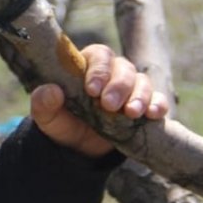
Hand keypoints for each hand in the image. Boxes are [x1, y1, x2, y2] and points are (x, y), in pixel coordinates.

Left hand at [29, 44, 169, 157]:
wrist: (79, 146)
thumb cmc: (62, 122)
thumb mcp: (46, 116)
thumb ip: (43, 102)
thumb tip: (51, 91)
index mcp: (88, 65)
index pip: (99, 56)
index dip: (99, 70)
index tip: (92, 89)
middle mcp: (113, 72)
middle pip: (123, 68)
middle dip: (118, 86)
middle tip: (109, 105)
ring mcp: (131, 88)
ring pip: (142, 81)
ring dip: (139, 96)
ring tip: (132, 113)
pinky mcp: (145, 105)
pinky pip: (158, 99)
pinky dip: (158, 104)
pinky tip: (153, 114)